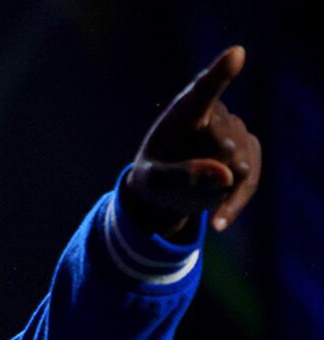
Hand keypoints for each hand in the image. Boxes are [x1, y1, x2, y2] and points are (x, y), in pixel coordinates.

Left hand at [122, 45, 261, 237]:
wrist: (164, 190)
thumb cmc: (151, 177)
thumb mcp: (152, 183)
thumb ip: (181, 177)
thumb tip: (228, 173)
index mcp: (183, 112)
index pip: (204, 89)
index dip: (220, 72)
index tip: (237, 54)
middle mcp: (215, 114)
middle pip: (223, 146)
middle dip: (205, 172)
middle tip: (177, 182)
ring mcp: (237, 130)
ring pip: (238, 168)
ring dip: (213, 190)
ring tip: (187, 193)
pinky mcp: (251, 151)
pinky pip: (248, 183)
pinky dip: (232, 203)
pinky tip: (219, 222)